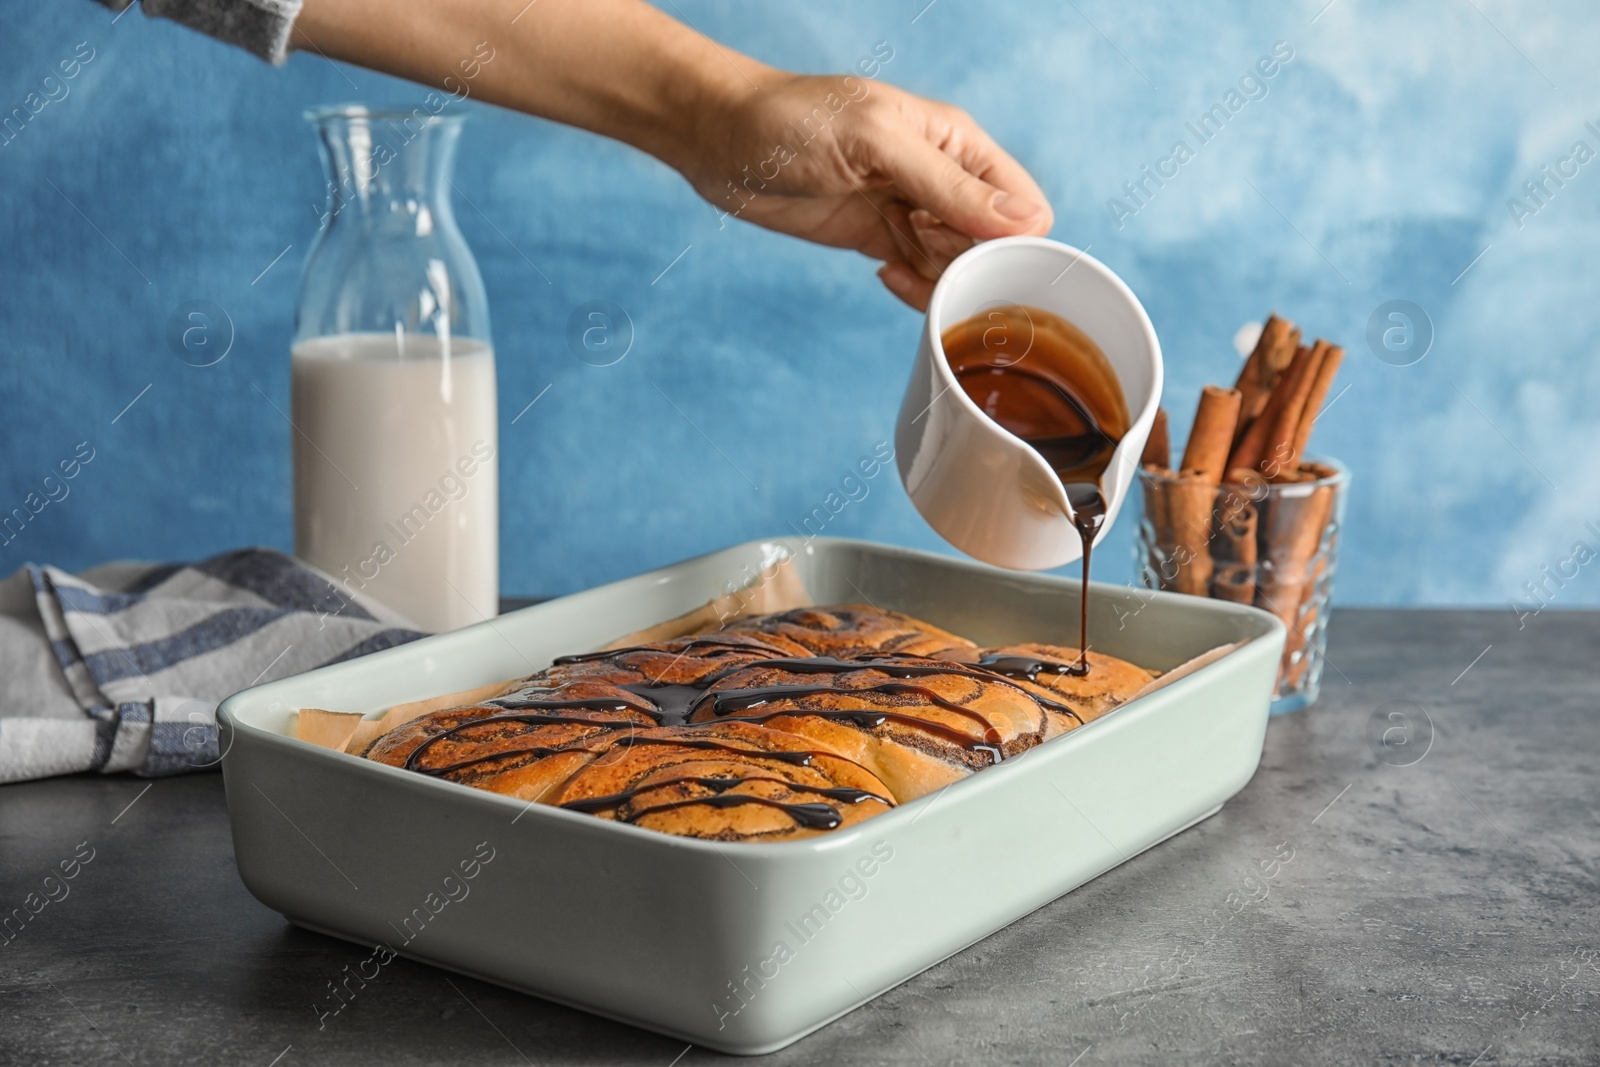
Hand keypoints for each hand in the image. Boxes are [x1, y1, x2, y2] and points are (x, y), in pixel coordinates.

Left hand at [683, 72, 1053, 309]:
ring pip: (958, 268)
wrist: (720, 139)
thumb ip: (948, 185)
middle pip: (994, 247)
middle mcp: (943, 178)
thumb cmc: (792, 120)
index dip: (1006, 242)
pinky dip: (910, 288)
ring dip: (935, 280)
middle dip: (965, 263)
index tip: (958, 245)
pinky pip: (921, 277)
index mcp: (958, 143)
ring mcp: (911, 211)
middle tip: (914, 244)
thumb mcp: (876, 143)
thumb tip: (1023, 223)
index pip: (1025, 207)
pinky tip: (880, 275)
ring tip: (893, 261)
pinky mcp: (879, 238)